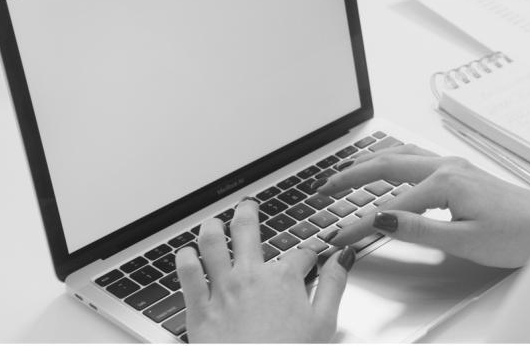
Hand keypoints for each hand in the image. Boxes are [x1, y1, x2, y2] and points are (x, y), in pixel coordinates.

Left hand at [175, 198, 356, 342]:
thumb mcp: (324, 323)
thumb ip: (333, 285)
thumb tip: (344, 258)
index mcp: (284, 279)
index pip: (300, 254)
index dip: (309, 255)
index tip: (312, 260)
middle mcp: (251, 276)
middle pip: (247, 231)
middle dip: (248, 213)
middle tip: (248, 206)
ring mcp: (222, 290)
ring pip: (212, 244)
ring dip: (212, 228)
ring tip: (213, 222)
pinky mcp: (199, 309)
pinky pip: (187, 274)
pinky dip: (185, 259)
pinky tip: (186, 253)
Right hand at [318, 145, 529, 267]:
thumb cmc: (517, 234)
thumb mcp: (464, 241)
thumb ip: (418, 229)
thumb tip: (380, 218)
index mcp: (444, 183)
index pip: (389, 206)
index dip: (359, 224)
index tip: (338, 236)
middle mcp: (446, 167)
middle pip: (386, 164)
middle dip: (351, 174)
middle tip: (324, 186)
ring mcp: (454, 166)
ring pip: (401, 154)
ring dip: (370, 161)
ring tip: (346, 171)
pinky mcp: (461, 172)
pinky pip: (416, 156)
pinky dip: (392, 158)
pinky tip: (388, 164)